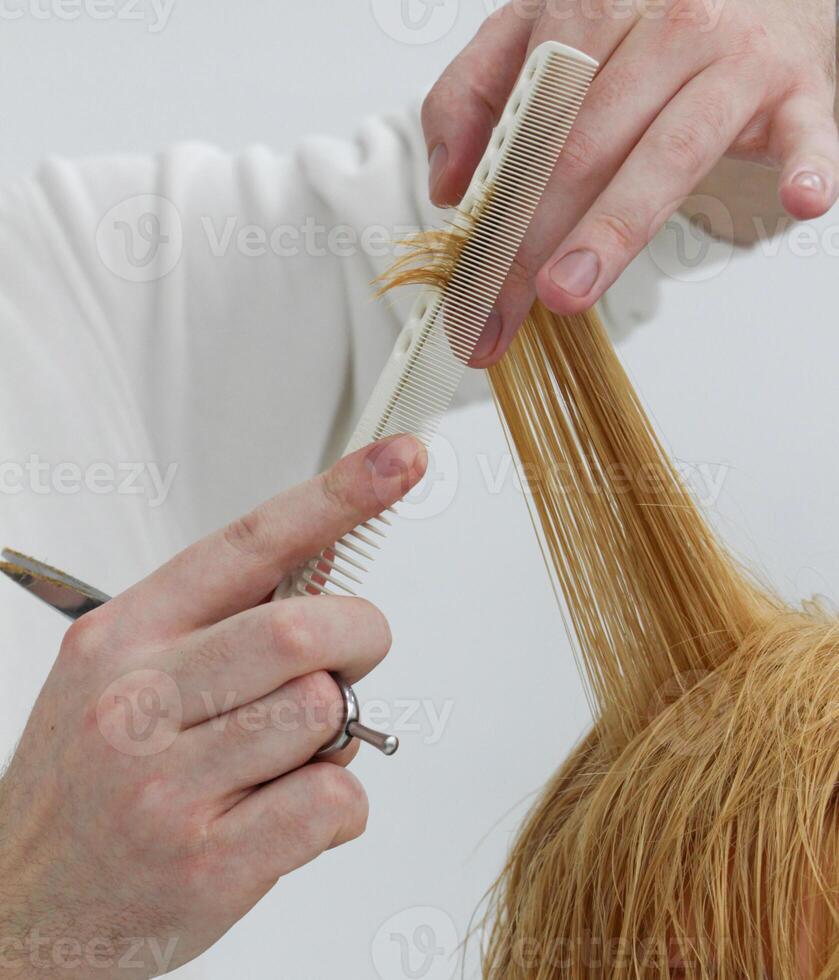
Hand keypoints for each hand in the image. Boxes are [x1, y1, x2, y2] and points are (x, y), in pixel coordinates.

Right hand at [0, 435, 425, 977]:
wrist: (24, 909)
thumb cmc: (88, 784)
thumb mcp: (120, 676)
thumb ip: (218, 624)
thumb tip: (327, 579)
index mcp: (126, 632)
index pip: (254, 541)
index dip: (340, 495)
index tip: (403, 461)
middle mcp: (139, 698)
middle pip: (306, 631)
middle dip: (360, 637)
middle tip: (350, 660)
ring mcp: (167, 784)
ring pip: (326, 712)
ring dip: (339, 730)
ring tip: (289, 755)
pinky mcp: (206, 861)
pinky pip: (334, 798)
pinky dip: (341, 802)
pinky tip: (288, 814)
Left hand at [422, 0, 838, 363]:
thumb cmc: (649, 22)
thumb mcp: (547, 33)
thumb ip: (479, 92)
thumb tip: (448, 183)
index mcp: (586, 9)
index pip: (525, 123)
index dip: (489, 209)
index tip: (468, 283)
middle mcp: (659, 25)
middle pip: (581, 146)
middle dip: (530, 242)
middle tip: (497, 313)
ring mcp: (730, 58)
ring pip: (665, 149)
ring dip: (612, 226)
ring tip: (567, 291)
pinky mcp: (795, 88)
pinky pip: (804, 128)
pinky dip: (805, 162)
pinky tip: (801, 198)